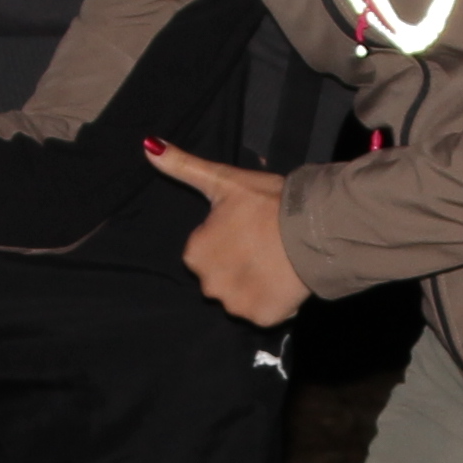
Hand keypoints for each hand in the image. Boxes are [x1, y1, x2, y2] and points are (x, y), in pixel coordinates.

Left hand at [146, 144, 304, 324]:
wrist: (314, 227)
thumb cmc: (267, 202)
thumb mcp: (222, 180)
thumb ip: (182, 167)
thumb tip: (148, 145)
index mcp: (194, 254)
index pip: (205, 252)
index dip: (228, 240)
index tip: (248, 228)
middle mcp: (208, 284)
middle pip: (221, 277)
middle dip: (238, 265)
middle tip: (264, 244)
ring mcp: (235, 304)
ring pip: (241, 297)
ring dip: (255, 285)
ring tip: (277, 261)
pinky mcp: (262, 317)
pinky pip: (263, 312)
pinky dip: (274, 301)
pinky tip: (285, 280)